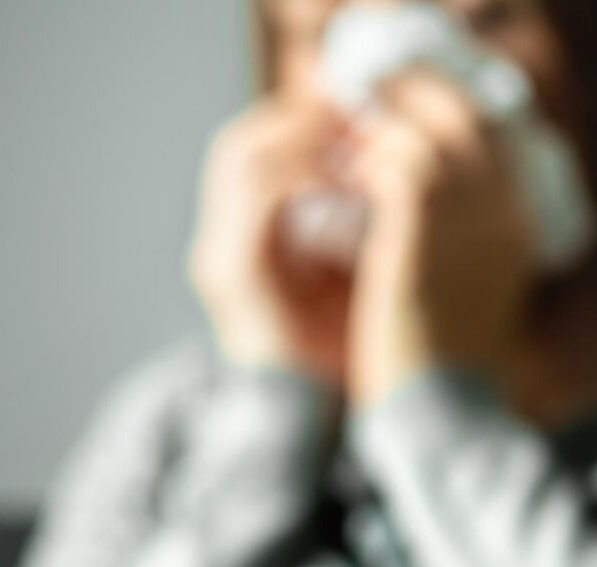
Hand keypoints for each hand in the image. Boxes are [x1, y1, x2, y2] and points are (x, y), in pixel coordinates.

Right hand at [187, 99, 353, 382]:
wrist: (321, 424)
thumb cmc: (340, 357)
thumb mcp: (346, 271)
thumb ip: (347, 220)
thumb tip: (380, 159)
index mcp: (239, 245)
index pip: (250, 151)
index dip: (300, 120)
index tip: (360, 112)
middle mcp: (217, 247)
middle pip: (237, 144)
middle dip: (302, 120)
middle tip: (362, 117)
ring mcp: (219, 260)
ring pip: (242, 157)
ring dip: (306, 139)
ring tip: (360, 144)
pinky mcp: (235, 275)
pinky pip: (260, 195)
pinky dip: (307, 174)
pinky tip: (353, 181)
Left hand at [346, 71, 536, 404]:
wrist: (443, 416)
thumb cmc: (447, 370)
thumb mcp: (470, 297)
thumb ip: (462, 245)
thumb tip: (427, 218)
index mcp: (521, 225)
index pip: (495, 134)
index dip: (445, 117)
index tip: (401, 123)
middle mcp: (506, 211)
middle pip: (467, 113)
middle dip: (411, 106)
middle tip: (365, 117)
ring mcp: (469, 217)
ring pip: (426, 129)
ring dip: (379, 132)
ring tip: (345, 149)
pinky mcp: (422, 232)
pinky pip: (393, 164)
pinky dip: (363, 165)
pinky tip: (339, 182)